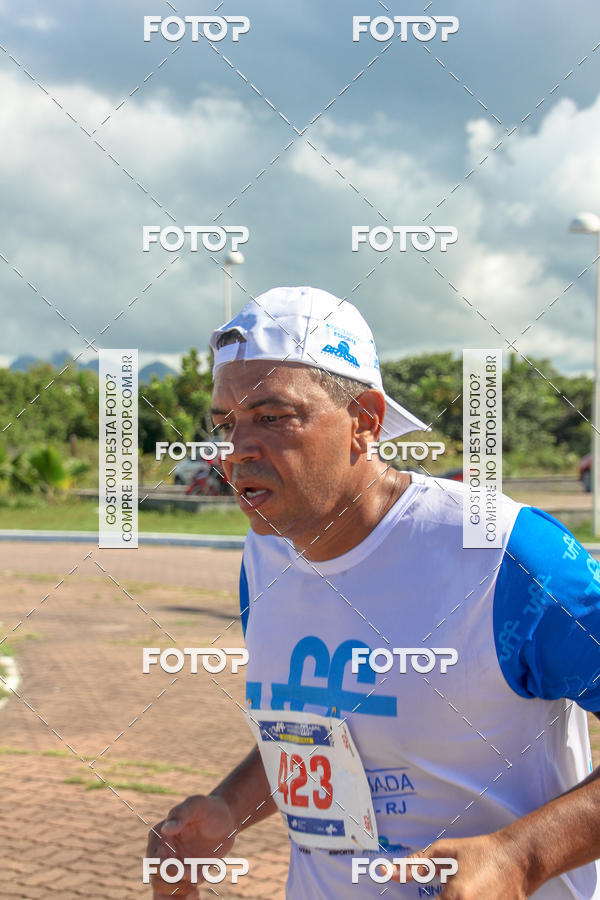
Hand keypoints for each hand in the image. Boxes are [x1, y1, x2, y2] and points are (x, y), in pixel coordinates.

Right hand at [146, 794, 236, 897]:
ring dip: (177, 896)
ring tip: (194, 893)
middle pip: (157, 880)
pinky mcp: (186, 877)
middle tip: (194, 881)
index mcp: (159, 837)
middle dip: (174, 886)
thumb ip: (181, 814)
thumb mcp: (197, 804)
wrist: (225, 820)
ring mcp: (174, 867)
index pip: (154, 860)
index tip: (185, 871)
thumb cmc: (208, 808)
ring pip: (163, 892)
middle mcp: (162, 854)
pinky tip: (196, 897)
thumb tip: (166, 829)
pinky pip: (178, 895)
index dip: (167, 870)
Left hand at [391, 832, 529, 898]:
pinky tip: (472, 892)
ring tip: (463, 887)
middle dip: (441, 899)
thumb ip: (416, 864)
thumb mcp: (445, 852)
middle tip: (447, 889)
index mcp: (456, 897)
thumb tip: (390, 872)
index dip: (429, 899)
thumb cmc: (481, 852)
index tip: (434, 893)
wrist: (516, 858)